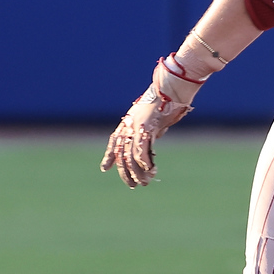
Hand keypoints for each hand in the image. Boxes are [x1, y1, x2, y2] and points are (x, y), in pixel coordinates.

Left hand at [100, 63, 204, 187]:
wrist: (169, 89)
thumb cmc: (164, 103)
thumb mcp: (151, 119)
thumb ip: (146, 132)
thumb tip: (149, 145)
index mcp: (127, 123)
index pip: (113, 142)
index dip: (109, 156)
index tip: (104, 168)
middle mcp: (128, 126)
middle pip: (121, 154)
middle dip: (126, 172)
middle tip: (132, 185)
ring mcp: (136, 127)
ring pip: (131, 157)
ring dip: (137, 173)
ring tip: (144, 182)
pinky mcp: (146, 128)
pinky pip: (142, 151)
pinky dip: (145, 163)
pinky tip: (150, 171)